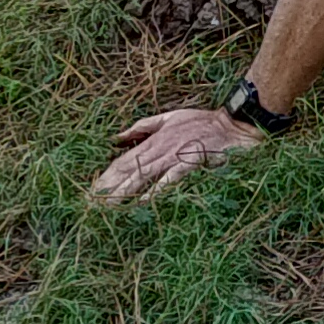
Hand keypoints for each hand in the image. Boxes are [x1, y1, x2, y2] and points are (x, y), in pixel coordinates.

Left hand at [86, 104, 257, 206]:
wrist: (233, 124)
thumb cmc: (203, 120)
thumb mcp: (169, 117)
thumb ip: (143, 126)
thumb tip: (118, 137)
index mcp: (154, 139)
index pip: (124, 159)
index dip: (106, 174)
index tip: (91, 189)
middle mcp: (160, 148)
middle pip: (128, 170)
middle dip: (108, 186)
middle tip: (90, 203)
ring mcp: (174, 156)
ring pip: (142, 175)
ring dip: (123, 191)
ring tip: (107, 206)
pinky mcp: (190, 162)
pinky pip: (169, 179)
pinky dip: (155, 190)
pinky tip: (142, 202)